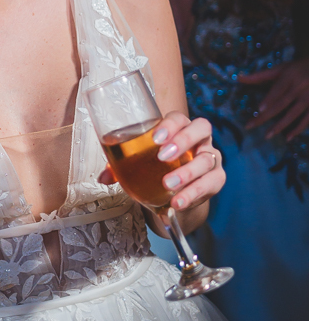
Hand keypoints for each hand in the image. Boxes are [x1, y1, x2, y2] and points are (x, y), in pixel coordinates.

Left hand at [99, 110, 224, 211]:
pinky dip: (194, 193)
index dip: (170, 125)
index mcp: (179, 129)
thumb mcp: (139, 165)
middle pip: (201, 128)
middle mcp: (199, 139)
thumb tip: (103, 177)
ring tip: (168, 185)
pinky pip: (211, 183)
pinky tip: (179, 202)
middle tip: (163, 157)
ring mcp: (211, 158)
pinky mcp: (216, 179)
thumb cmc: (156, 170)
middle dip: (183, 140)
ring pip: (207, 159)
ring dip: (187, 172)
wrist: (174, 196)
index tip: (155, 138)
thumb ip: (121, 167)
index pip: (179, 118)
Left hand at [239, 58, 308, 140]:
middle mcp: (299, 87)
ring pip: (294, 113)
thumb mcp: (280, 69)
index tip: (260, 109)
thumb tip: (238, 78)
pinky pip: (307, 119)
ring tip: (267, 135)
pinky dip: (298, 129)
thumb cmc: (297, 68)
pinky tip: (288, 137)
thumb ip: (260, 75)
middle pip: (281, 103)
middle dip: (266, 116)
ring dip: (281, 125)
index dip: (270, 99)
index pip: (278, 89)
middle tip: (251, 126)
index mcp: (289, 77)